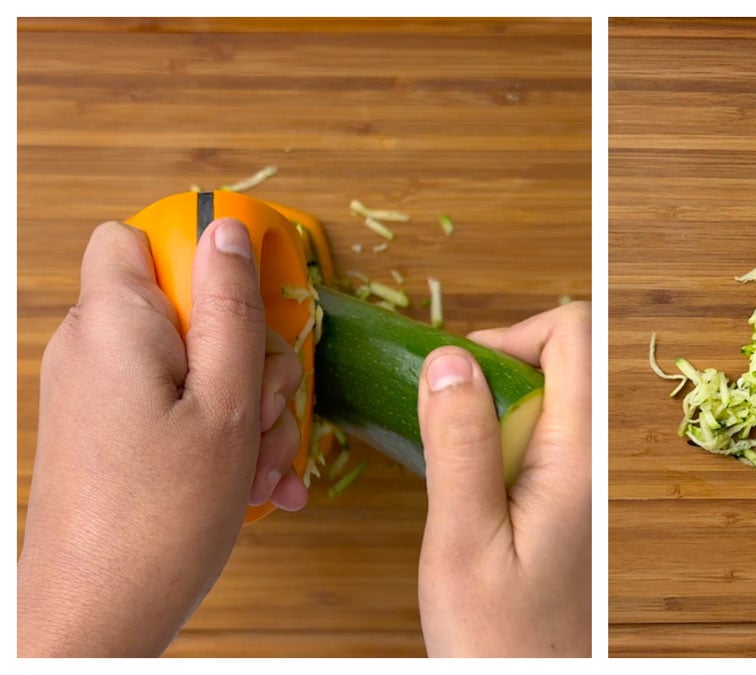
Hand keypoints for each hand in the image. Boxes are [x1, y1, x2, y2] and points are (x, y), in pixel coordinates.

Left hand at [18, 219, 306, 655]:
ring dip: (244, 405)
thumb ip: (231, 310)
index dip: (200, 254)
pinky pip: (175, 405)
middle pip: (186, 307)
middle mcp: (93, 348)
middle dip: (246, 353)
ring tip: (262, 463)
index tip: (254, 301)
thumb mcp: (226, 405)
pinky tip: (250, 480)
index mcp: (114, 323)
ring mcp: (97, 392)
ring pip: (192, 363)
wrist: (96, 618)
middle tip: (268, 411)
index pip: (140, 236)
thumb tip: (226, 230)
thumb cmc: (159, 520)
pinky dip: (217, 433)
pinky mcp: (106, 430)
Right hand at [417, 302, 591, 656]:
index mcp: (581, 458)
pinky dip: (505, 438)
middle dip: (504, 364)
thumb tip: (449, 358)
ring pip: (556, 396)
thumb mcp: (464, 540)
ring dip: (500, 404)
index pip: (575, 334)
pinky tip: (473, 486)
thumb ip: (460, 444)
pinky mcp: (574, 503)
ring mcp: (591, 482)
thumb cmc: (499, 639)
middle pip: (568, 358)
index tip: (461, 374)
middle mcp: (598, 461)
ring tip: (456, 457)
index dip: (515, 331)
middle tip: (449, 415)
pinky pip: (547, 438)